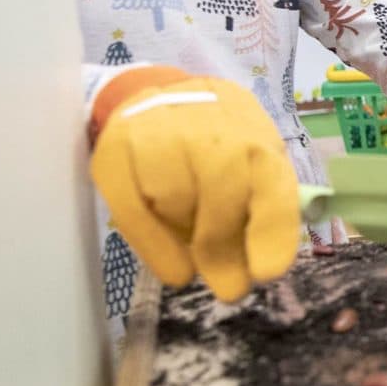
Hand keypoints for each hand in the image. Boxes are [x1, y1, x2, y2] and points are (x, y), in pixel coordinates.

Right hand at [90, 75, 302, 302]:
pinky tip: (175, 272)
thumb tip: (262, 267)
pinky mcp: (116, 150)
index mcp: (255, 137)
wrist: (159, 96)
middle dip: (226, 251)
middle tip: (231, 289)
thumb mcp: (253, 165)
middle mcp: (210, 130)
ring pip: (177, 201)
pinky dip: (155, 246)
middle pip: (222, 196)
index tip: (266, 273)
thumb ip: (263, 207)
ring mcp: (159, 136)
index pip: (270, 184)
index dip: (271, 230)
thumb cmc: (219, 144)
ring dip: (190, 240)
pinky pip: (132, 208)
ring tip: (199, 256)